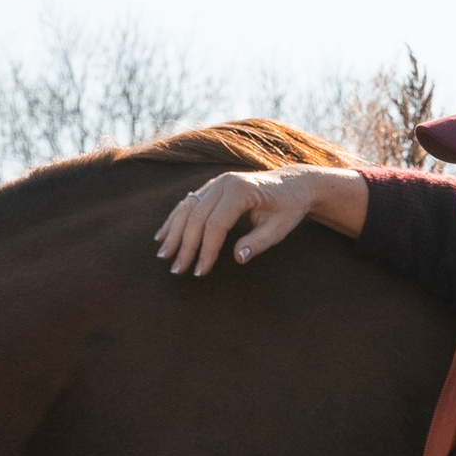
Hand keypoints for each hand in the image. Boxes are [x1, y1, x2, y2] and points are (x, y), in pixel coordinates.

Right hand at [153, 164, 363, 276]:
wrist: (292, 184)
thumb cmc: (287, 208)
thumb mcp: (279, 228)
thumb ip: (259, 242)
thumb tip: (238, 258)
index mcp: (240, 191)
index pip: (216, 224)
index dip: (206, 249)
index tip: (200, 272)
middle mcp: (224, 183)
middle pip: (197, 217)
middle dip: (185, 245)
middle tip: (177, 270)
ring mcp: (216, 183)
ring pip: (187, 208)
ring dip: (173, 233)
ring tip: (163, 256)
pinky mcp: (211, 187)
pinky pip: (188, 203)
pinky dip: (174, 220)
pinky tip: (162, 236)